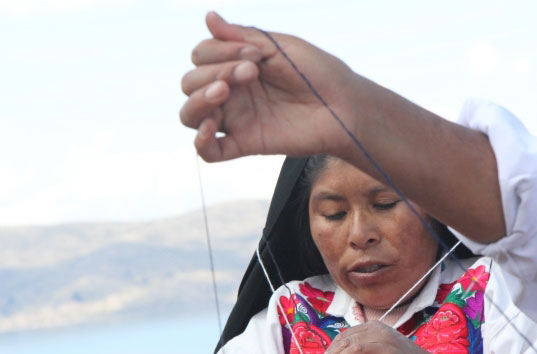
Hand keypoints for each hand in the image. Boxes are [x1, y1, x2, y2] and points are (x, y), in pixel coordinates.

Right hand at [180, 12, 363, 161]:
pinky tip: (210, 128)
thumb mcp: (280, 47)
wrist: (345, 107)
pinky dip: (200, 142)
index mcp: (237, 64)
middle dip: (212, 71)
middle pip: (190, 82)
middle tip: (250, 71)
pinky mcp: (246, 144)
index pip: (202, 55)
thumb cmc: (319, 73)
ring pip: (191, 114)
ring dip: (198, 100)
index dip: (217, 51)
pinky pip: (209, 152)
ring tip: (222, 92)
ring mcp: (237, 119)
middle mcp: (233, 92)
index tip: (255, 54)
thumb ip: (242, 36)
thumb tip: (209, 17)